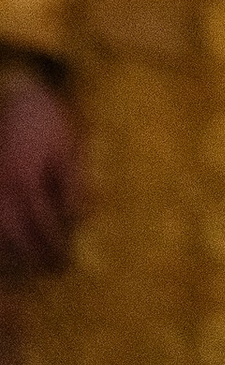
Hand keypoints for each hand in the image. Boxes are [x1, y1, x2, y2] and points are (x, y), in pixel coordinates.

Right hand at [0, 74, 84, 273]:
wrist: (20, 94)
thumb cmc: (49, 120)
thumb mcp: (68, 148)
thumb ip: (72, 185)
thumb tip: (77, 219)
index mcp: (27, 181)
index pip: (41, 224)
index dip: (54, 245)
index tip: (65, 260)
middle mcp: (3, 189)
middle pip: (15, 234)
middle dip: (33, 255)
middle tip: (50, 269)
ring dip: (11, 252)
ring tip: (28, 263)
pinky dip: (1, 235)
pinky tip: (9, 243)